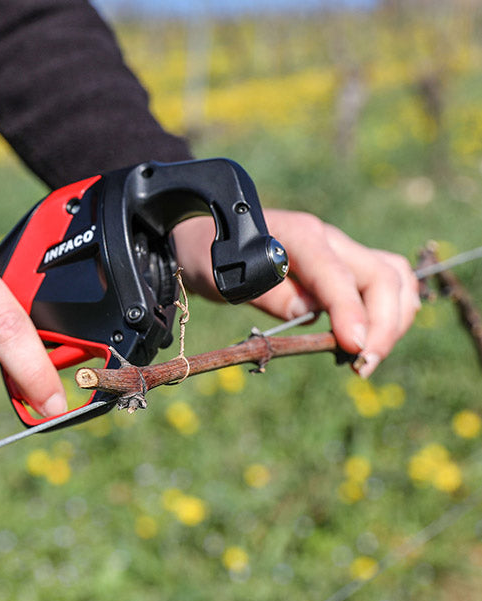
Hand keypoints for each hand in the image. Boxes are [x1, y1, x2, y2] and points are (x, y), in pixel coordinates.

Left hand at [173, 211, 419, 376]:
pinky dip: (388, 313)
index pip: (336, 274)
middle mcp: (329, 238)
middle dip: (383, 324)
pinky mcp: (345, 265)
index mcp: (299, 236)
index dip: (350, 312)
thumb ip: (269, 293)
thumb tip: (310, 313)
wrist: (206, 234)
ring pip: (394, 278)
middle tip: (362, 366)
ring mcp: (341, 250)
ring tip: (366, 357)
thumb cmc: (211, 256)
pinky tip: (366, 341)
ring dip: (393, 320)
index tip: (355, 348)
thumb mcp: (225, 277)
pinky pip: (384, 285)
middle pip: (382, 275)